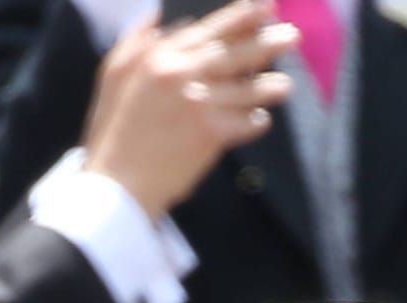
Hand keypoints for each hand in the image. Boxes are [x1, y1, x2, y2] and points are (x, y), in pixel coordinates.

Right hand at [83, 0, 298, 218]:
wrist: (117, 182)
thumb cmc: (112, 128)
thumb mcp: (114, 75)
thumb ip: (137, 41)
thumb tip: (162, 17)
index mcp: (159, 56)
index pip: (209, 30)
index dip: (242, 16)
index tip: (267, 6)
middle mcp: (181, 74)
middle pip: (234, 53)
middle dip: (267, 42)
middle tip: (294, 35)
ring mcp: (199, 103)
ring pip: (247, 88)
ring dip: (269, 86)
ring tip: (286, 85)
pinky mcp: (212, 133)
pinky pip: (246, 123)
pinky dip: (256, 121)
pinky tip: (262, 120)